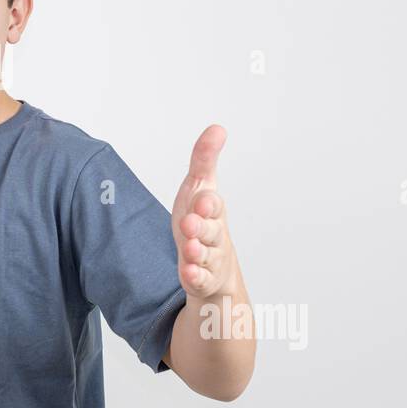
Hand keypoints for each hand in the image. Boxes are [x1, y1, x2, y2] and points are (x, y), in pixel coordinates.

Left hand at [171, 124, 240, 298]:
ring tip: (189, 249)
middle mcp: (215, 234)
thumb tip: (218, 128)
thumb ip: (204, 159)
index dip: (208, 203)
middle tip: (190, 223)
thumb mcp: (199, 186)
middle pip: (211, 231)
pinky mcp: (201, 278)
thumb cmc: (203, 217)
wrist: (213, 259)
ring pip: (206, 256)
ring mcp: (209, 258)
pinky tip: (189, 272)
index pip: (214, 205)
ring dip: (198, 252)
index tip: (201, 200)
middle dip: (202, 227)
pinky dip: (195, 276)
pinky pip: (199, 279)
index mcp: (213, 211)